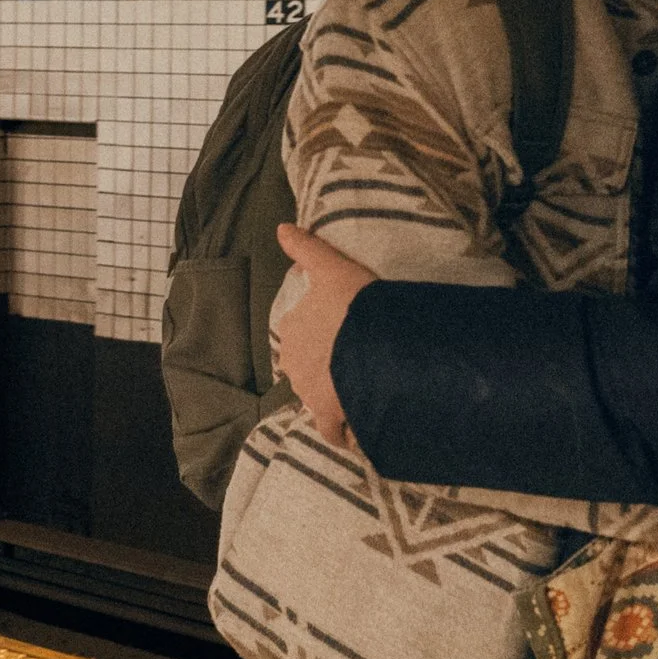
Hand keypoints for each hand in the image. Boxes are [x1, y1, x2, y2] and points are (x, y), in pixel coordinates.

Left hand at [273, 223, 379, 446]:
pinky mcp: (328, 417)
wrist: (376, 347)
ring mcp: (309, 393)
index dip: (322, 335)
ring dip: (334, 397)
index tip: (343, 335)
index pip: (300, 334)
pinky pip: (333, 429)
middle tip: (356, 362)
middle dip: (326, 368)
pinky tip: (359, 429)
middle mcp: (292, 363)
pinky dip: (343, 431)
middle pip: (307, 367)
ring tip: (363, 393)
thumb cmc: (356, 305)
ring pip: (318, 398)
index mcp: (292, 329)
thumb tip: (280, 228)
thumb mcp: (333, 268)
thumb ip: (307, 249)